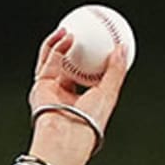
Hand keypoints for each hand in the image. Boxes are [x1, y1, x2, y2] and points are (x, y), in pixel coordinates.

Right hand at [27, 28, 129, 159]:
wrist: (67, 133)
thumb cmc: (89, 122)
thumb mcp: (109, 93)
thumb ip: (116, 71)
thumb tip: (123, 48)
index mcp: (84, 102)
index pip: (88, 79)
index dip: (92, 63)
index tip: (98, 46)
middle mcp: (66, 96)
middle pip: (68, 68)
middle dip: (71, 50)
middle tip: (81, 34)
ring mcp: (52, 90)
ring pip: (53, 61)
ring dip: (60, 43)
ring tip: (70, 31)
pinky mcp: (41, 84)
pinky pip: (47, 59)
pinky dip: (54, 45)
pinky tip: (65, 35)